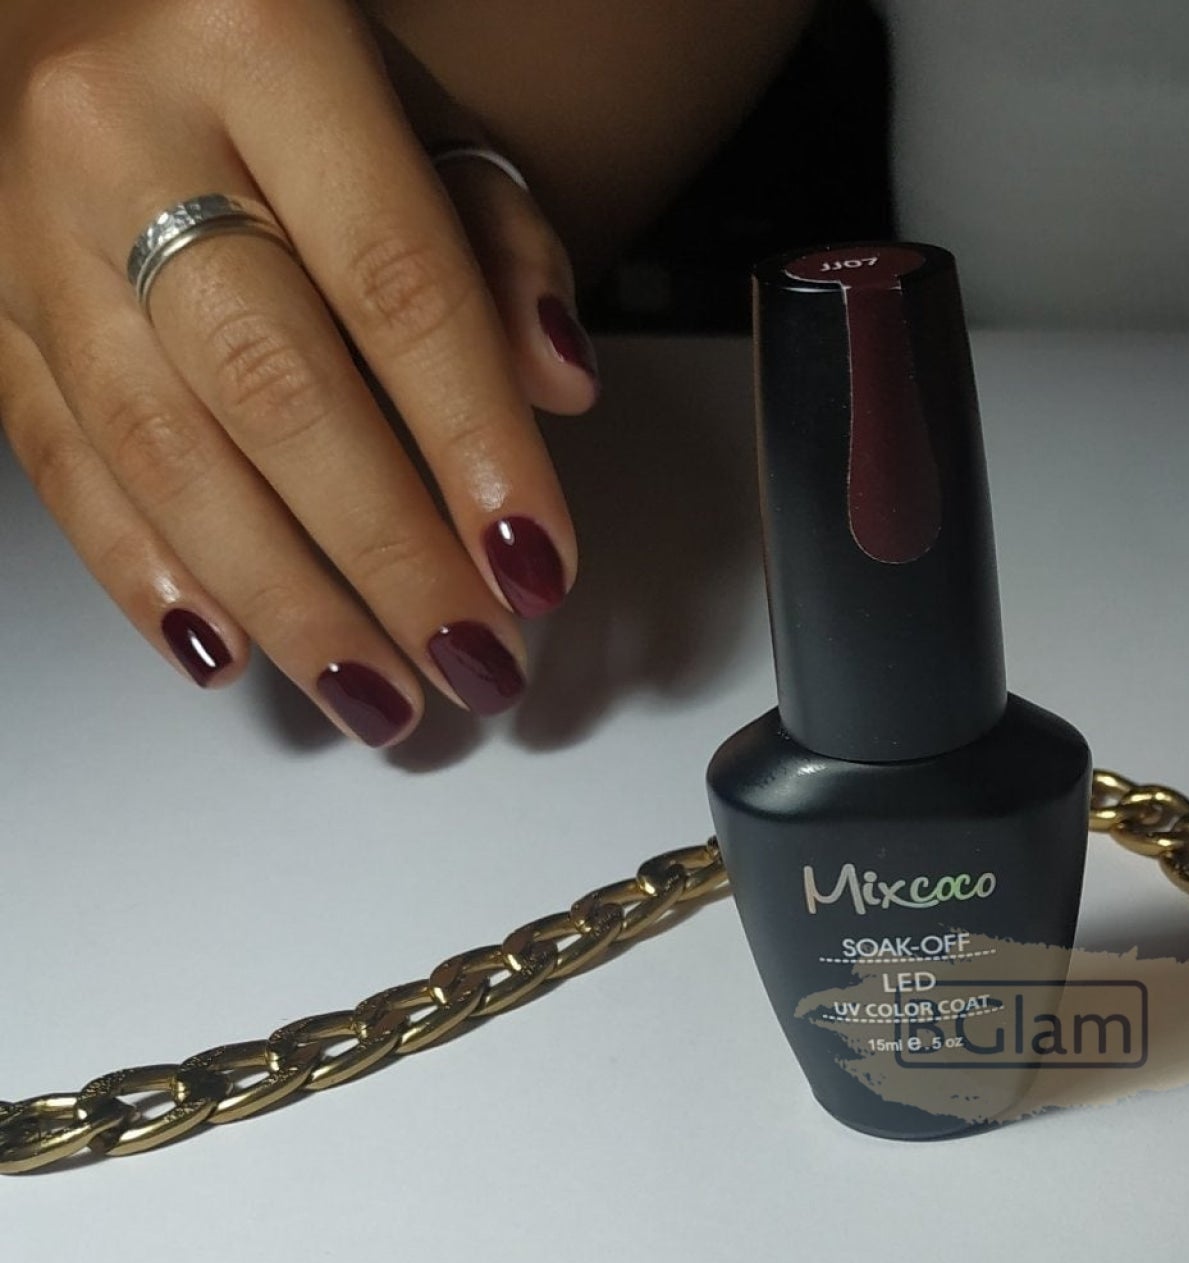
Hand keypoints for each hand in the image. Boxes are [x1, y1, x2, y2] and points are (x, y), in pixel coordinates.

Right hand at [0, 0, 599, 745]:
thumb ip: (496, 239)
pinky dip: (145, 572)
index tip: (535, 563)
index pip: (398, 285)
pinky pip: (55, 457)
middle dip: (388, 553)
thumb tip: (557, 379)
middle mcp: (119, 129)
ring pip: (160, 448)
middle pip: (275, 388)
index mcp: (260, 43)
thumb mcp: (411, 102)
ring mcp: (24, 216)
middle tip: (471, 657)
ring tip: (375, 693)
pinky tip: (226, 649)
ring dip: (282, 598)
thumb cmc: (268, 55)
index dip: (476, 445)